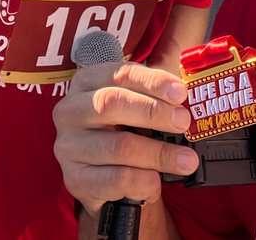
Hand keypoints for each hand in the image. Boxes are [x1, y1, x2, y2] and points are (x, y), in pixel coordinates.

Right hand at [53, 61, 198, 217]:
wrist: (101, 178)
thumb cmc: (122, 131)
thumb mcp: (135, 105)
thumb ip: (157, 95)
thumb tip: (186, 94)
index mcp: (85, 83)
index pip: (119, 74)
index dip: (152, 81)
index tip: (180, 92)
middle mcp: (70, 111)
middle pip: (112, 104)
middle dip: (153, 112)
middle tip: (183, 122)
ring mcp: (69, 147)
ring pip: (119, 146)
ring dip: (159, 153)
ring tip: (187, 160)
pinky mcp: (75, 180)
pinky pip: (116, 180)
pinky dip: (144, 181)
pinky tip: (157, 181)